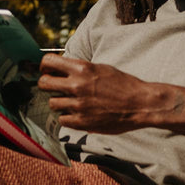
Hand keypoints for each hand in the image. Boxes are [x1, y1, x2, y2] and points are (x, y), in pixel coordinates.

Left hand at [38, 53, 153, 132]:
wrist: (140, 104)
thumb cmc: (124, 85)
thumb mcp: (102, 68)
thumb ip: (81, 69)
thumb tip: (62, 69)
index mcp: (82, 68)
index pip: (48, 62)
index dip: (45, 67)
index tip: (49, 71)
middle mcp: (77, 85)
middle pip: (44, 83)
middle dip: (47, 84)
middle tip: (55, 88)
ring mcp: (78, 105)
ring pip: (52, 103)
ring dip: (59, 102)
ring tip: (71, 102)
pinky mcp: (82, 122)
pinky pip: (62, 119)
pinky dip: (68, 117)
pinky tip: (78, 114)